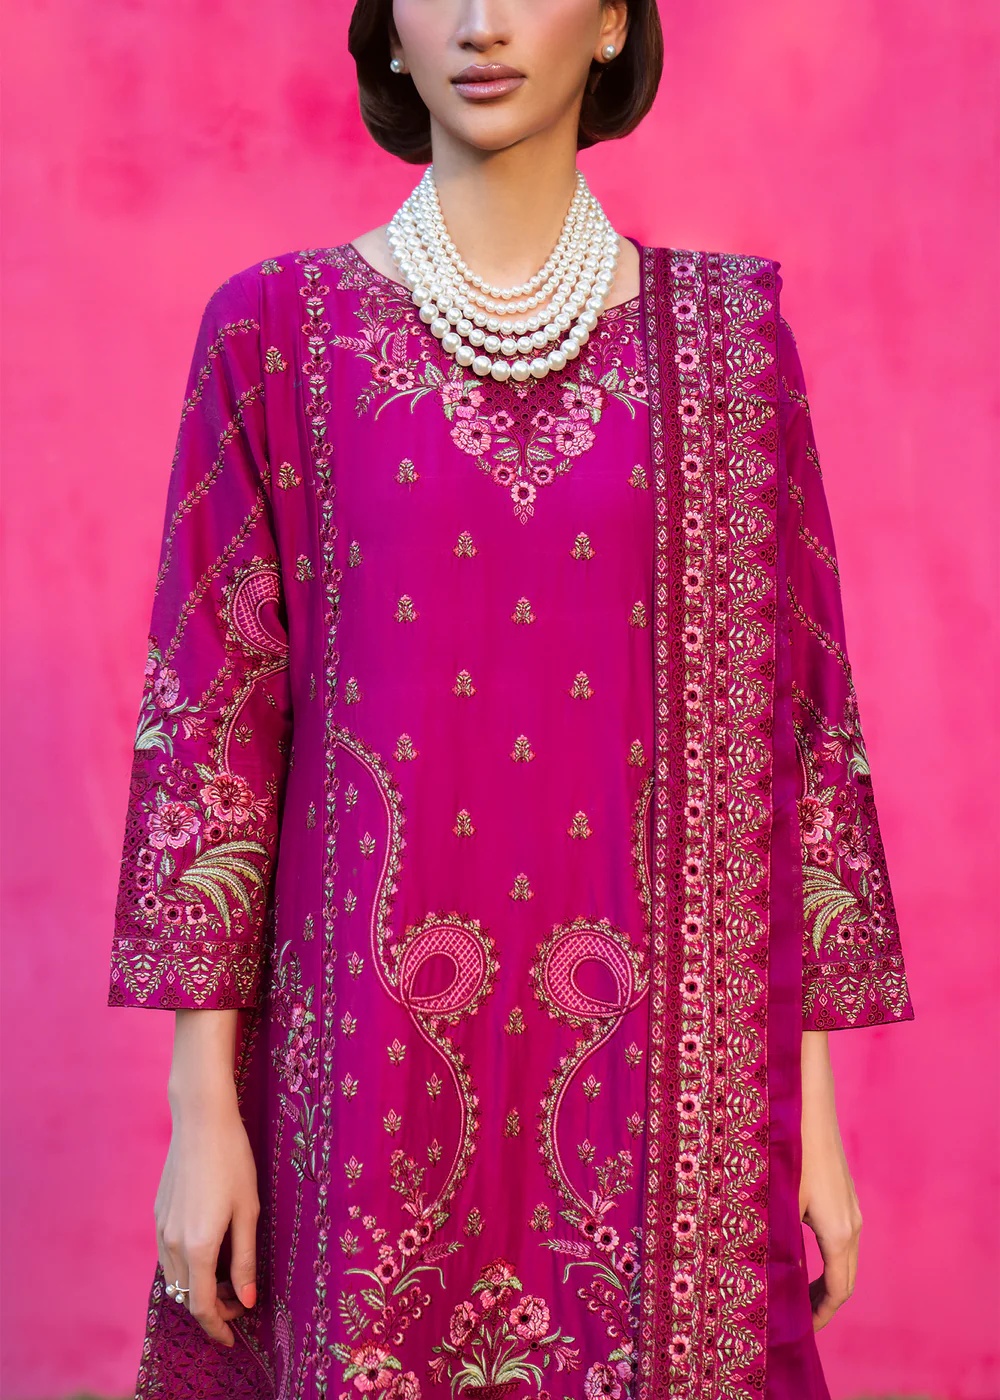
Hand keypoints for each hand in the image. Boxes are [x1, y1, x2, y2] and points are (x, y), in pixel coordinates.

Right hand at [156, 1009, 259, 1347]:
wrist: (201, 1121)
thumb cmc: (233, 1161)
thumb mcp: (248, 1211)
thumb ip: (244, 1259)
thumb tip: (245, 1301)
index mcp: (197, 1247)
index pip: (201, 1306)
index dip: (217, 1327)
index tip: (234, 1338)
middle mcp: (172, 1243)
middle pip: (185, 1295)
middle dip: (210, 1308)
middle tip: (238, 1307)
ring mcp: (160, 1228)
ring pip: (174, 1277)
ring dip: (196, 1288)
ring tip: (225, 1282)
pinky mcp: (158, 1213)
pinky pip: (167, 1255)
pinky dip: (185, 1267)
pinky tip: (206, 1255)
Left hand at [799, 1030, 862, 1329]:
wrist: (806, 1096)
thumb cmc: (785, 1145)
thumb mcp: (773, 1196)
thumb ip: (772, 1238)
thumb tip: (761, 1277)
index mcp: (837, 1230)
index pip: (838, 1290)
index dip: (820, 1315)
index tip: (801, 1331)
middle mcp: (851, 1221)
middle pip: (844, 1278)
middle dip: (822, 1303)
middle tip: (796, 1321)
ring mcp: (851, 1204)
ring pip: (844, 1257)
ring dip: (824, 1280)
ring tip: (796, 1295)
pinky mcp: (844, 1190)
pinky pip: (841, 1237)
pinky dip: (827, 1258)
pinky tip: (800, 1255)